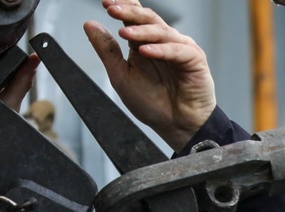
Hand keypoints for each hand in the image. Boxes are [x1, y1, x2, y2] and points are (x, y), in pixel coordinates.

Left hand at [84, 1, 215, 150]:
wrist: (176, 126)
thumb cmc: (154, 105)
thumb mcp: (121, 77)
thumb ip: (107, 51)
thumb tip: (90, 25)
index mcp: (145, 42)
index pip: (134, 16)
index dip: (122, 6)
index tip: (106, 3)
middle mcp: (163, 42)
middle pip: (147, 17)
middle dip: (129, 12)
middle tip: (112, 10)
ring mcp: (180, 48)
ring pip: (161, 30)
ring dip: (142, 30)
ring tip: (125, 33)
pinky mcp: (194, 59)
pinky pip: (177, 49)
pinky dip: (161, 49)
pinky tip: (146, 51)